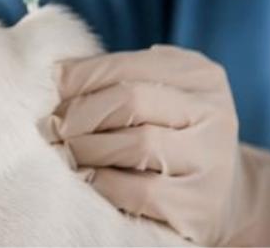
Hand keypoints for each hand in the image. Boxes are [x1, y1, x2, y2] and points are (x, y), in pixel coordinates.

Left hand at [44, 44, 269, 245]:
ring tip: (65, 153)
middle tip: (49, 128)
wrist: (220, 197)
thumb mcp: (153, 96)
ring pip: (136, 144)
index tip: (52, 92)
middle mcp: (215, 112)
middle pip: (129, 100)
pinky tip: (87, 178)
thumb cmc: (167, 136)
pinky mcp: (203, 205)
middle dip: (78, 114)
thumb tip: (58, 76)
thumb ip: (114, 80)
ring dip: (85, 149)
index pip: (124, 65)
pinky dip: (104, 183)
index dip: (78, 78)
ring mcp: (213, 159)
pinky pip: (141, 190)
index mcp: (199, 74)